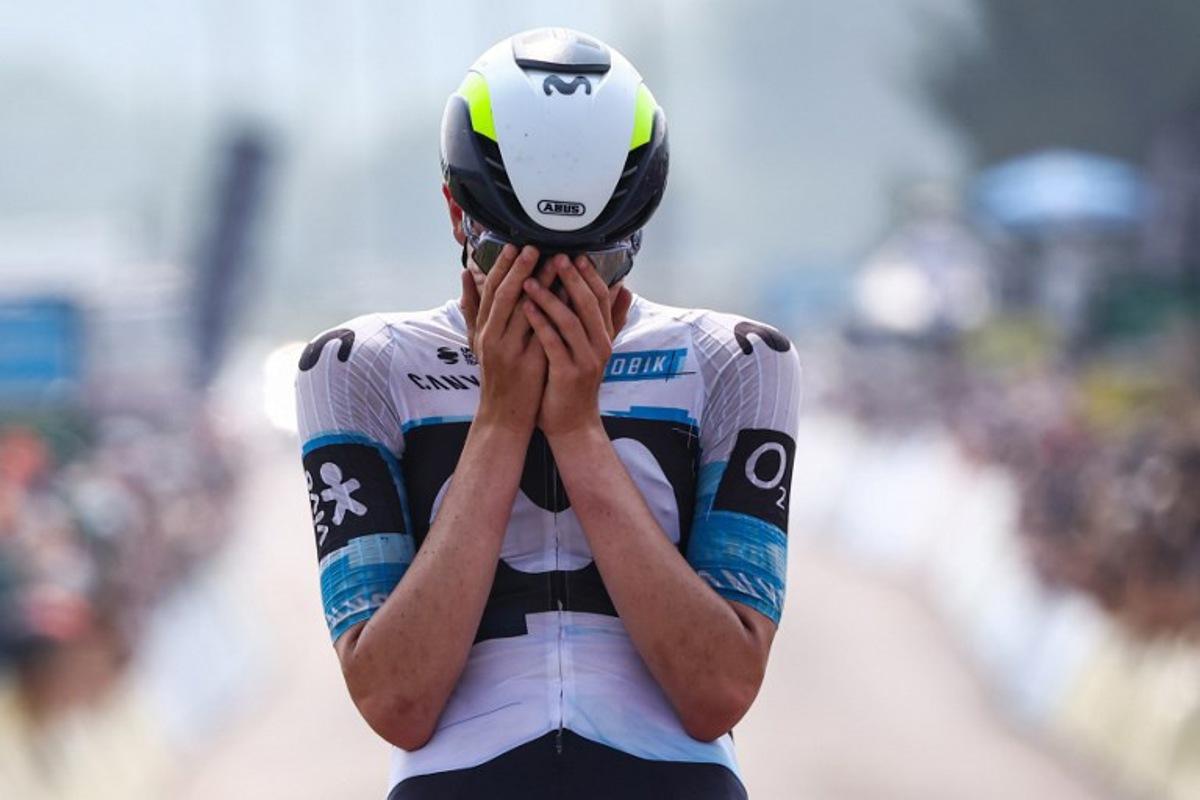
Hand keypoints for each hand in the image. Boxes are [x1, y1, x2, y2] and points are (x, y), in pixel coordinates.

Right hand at [459, 245, 554, 433]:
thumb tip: (465, 275)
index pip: (491, 290)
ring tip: (555, 264)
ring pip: (527, 312)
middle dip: (521, 269)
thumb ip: (472, 309)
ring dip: (542, 285)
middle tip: (536, 246)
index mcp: (482, 329)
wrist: (503, 416)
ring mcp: (511, 351)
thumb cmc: (496, 376)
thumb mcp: (476, 342)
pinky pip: (543, 333)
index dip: (503, 266)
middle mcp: (493, 337)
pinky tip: (565, 299)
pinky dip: (553, 314)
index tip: (515, 244)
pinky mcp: (529, 364)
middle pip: (507, 296)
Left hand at [520, 255, 632, 438]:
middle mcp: (600, 346)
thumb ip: (609, 318)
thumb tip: (625, 288)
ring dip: (549, 297)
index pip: (600, 298)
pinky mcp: (568, 374)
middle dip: (570, 278)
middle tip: (554, 257)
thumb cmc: (575, 382)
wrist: (572, 423)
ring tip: (529, 279)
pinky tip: (525, 307)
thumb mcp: (594, 348)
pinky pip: (553, 342)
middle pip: (587, 304)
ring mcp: (586, 360)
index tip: (575, 254)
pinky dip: (539, 322)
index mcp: (605, 336)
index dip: (589, 275)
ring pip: (569, 321)